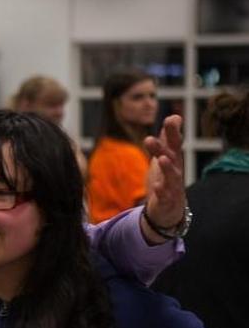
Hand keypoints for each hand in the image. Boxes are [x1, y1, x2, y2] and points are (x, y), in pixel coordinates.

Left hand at [141, 114, 185, 241]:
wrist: (169, 210)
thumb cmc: (167, 179)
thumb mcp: (165, 157)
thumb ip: (167, 138)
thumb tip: (174, 116)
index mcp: (173, 159)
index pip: (174, 143)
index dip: (172, 132)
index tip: (171, 118)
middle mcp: (175, 171)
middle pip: (171, 157)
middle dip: (164, 147)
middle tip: (151, 137)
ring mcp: (172, 186)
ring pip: (172, 176)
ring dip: (168, 168)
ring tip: (162, 159)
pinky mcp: (167, 201)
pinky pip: (165, 196)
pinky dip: (162, 192)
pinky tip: (157, 187)